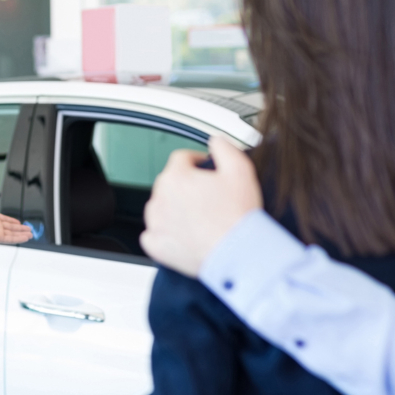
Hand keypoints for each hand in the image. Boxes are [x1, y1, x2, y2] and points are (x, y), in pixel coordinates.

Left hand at [0, 181, 33, 243]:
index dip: (11, 221)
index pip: (4, 220)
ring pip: (12, 234)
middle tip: (28, 230)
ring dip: (22, 234)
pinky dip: (19, 238)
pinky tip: (26, 238)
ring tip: (30, 234)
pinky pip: (11, 239)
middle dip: (20, 229)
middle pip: (10, 228)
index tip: (18, 223)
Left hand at [140, 135, 262, 275]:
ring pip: (160, 207)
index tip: (207, 170)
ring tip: (199, 217)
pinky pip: (153, 234)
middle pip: (170, 182)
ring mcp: (156, 224)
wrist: (238, 253)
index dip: (197, 161)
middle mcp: (160, 198)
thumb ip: (224, 148)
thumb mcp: (240, 170)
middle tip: (210, 196)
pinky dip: (165, 233)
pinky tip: (183, 234)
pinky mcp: (156, 246)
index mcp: (176, 177)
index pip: (181, 158)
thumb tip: (216, 141)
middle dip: (187, 185)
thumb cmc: (238, 216)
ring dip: (175, 208)